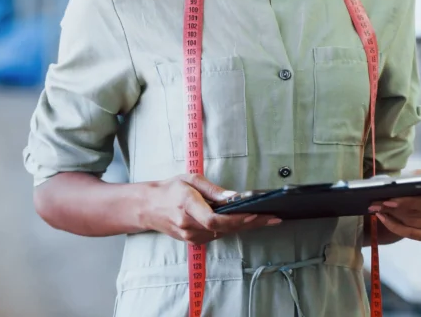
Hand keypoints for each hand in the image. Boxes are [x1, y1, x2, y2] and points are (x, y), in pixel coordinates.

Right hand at [140, 174, 280, 244]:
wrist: (148, 207)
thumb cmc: (170, 189)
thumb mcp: (191, 180)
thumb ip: (213, 190)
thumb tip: (235, 197)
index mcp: (187, 206)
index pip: (214, 219)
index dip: (235, 219)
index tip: (254, 214)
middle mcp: (188, 225)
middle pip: (223, 229)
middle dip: (250, 224)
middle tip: (272, 218)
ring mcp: (189, 235)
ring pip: (223, 234)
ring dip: (244, 227)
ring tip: (266, 219)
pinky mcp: (192, 240)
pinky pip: (217, 235)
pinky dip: (232, 229)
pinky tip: (247, 222)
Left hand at [368, 187, 420, 242]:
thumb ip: (412, 180)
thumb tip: (392, 188)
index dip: (407, 202)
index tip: (388, 200)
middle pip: (418, 214)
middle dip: (394, 208)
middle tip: (375, 204)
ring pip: (412, 224)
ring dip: (391, 216)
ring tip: (375, 208)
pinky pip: (410, 234)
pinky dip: (395, 226)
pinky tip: (383, 217)